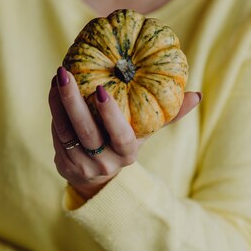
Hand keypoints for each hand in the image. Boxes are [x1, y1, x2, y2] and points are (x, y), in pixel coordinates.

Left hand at [49, 67, 200, 199]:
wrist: (99, 178)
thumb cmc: (124, 143)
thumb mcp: (146, 132)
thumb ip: (169, 114)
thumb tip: (196, 95)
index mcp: (127, 153)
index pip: (120, 136)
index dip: (111, 115)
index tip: (102, 90)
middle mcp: (105, 162)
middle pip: (87, 131)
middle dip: (74, 101)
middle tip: (66, 72)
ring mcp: (83, 165)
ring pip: (67, 132)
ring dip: (59, 102)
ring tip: (60, 74)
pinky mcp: (65, 163)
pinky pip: (57, 133)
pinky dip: (54, 109)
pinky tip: (54, 88)